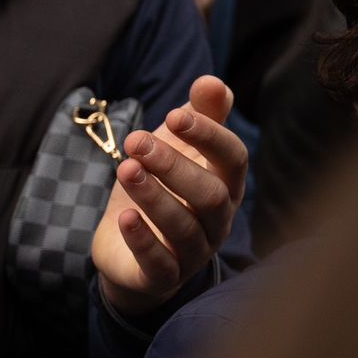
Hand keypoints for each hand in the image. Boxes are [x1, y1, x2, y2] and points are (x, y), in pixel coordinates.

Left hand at [91, 75, 247, 315]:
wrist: (127, 248)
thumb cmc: (161, 189)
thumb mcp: (176, 147)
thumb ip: (199, 115)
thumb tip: (211, 80)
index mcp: (226, 185)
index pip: (233, 159)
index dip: (208, 135)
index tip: (173, 114)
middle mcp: (217, 221)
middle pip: (209, 195)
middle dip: (173, 166)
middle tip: (136, 142)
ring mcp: (193, 252)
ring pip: (184, 227)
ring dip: (155, 197)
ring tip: (126, 169)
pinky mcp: (163, 277)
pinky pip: (160, 264)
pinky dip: (143, 240)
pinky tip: (124, 217)